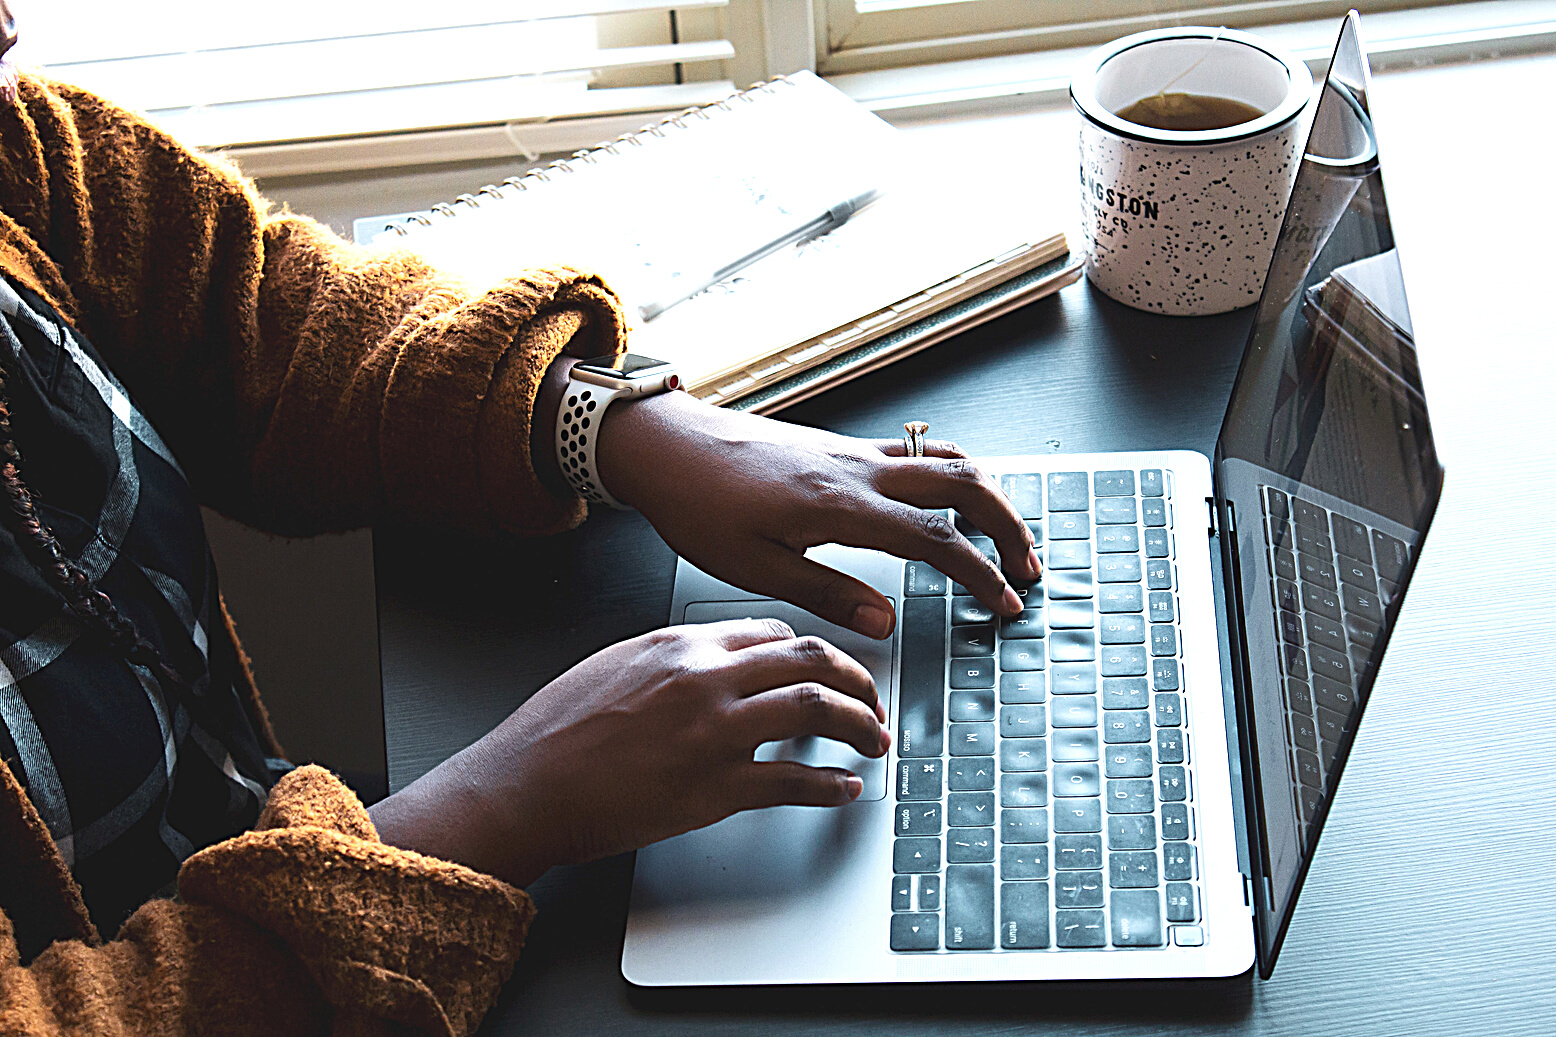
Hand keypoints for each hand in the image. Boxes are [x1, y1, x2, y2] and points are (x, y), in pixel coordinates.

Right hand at [370, 619, 888, 887]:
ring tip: (874, 742)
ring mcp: (715, 732)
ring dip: (861, 725)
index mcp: (682, 643)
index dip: (813, 652)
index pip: (774, 633)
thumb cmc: (556, 731)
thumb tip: (717, 663)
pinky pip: (795, 781)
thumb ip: (673, 659)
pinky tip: (844, 790)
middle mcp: (707, 678)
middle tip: (872, 702)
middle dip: (857, 679)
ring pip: (818, 709)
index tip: (827, 671)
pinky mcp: (715, 788)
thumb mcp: (615, 664)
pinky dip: (831, 786)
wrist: (524, 785)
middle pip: (812, 660)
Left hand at [596, 390, 1040, 638]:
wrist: (667, 445)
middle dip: (1008, 524)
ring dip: (987, 495)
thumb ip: (827, 594)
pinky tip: (949, 500)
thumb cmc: (698, 504)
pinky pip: (916, 452)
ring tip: (1003, 535)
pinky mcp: (841, 447)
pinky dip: (951, 475)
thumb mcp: (754, 569)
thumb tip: (886, 623)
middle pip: (963, 483)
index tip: (1004, 603)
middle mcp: (857, 469)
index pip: (936, 538)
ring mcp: (853, 452)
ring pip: (946, 459)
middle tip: (1027, 567)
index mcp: (840, 505)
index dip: (980, 573)